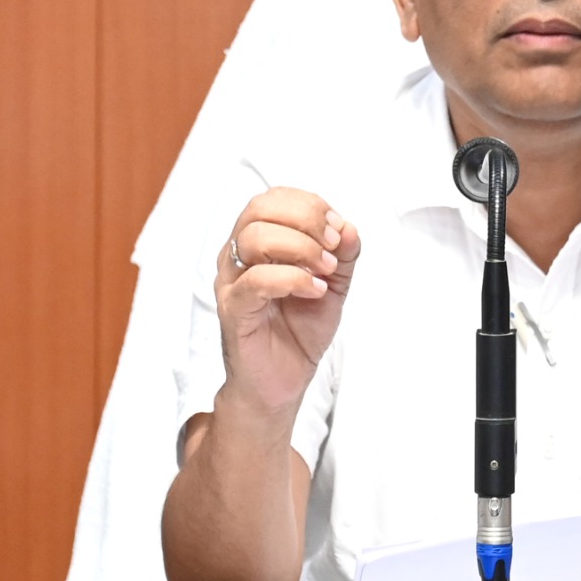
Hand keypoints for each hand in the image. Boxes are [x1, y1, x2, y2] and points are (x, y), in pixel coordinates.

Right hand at [215, 187, 360, 413]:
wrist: (283, 381)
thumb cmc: (299, 330)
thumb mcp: (334, 284)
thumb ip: (344, 255)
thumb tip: (348, 228)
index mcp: (259, 242)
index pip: (273, 198)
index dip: (310, 205)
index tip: (337, 228)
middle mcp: (238, 256)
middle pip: (259, 208)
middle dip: (306, 219)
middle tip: (333, 246)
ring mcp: (232, 282)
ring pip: (254, 238)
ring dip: (300, 248)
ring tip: (325, 271)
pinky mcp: (233, 310)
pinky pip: (255, 281)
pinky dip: (293, 279)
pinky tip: (314, 291)